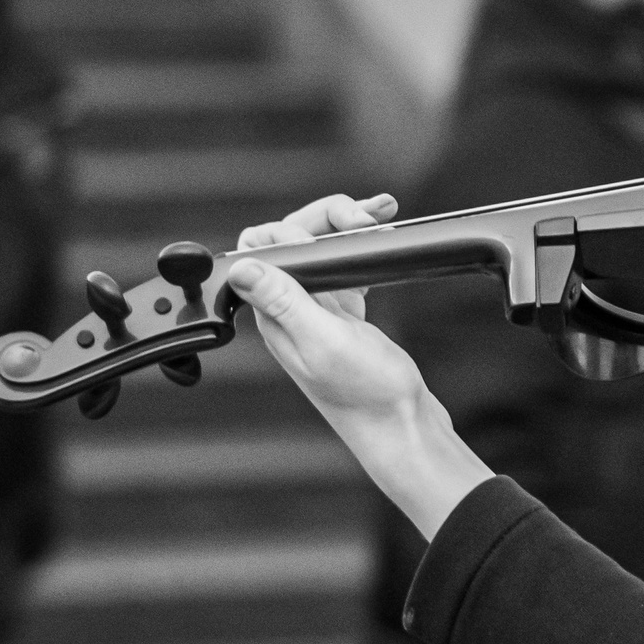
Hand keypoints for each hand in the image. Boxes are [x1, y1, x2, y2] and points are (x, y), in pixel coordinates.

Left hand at [228, 194, 493, 538]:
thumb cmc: (367, 394)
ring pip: (319, 249)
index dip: (296, 227)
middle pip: (293, 240)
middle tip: (371, 217)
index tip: (342, 226)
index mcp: (275, 314)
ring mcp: (318, 311)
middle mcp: (290, 309)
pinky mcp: (344, 315)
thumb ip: (285, 303)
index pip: (264, 248)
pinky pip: (341, 267)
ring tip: (381, 217)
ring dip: (345, 226)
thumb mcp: (325, 342)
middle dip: (328, 218)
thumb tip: (241, 266)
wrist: (402, 426)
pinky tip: (377, 247)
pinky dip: (358, 249)